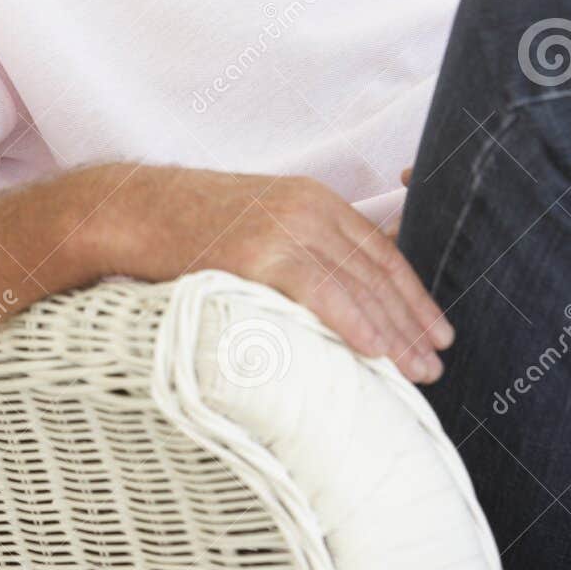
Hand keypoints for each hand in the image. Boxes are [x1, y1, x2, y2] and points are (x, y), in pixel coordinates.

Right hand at [104, 167, 453, 384]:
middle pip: (377, 272)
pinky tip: (377, 352)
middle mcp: (308, 209)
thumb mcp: (259, 221)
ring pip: (358, 287)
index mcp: (313, 199)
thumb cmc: (188, 226)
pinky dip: (354, 323)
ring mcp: (285, 230)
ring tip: (419, 370)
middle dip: (412, 321)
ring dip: (394, 333)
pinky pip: (321, 294)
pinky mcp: (261, 254)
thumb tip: (339, 296)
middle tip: (437, 360)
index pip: (379, 252)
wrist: (133, 210)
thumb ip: (301, 247)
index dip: (413, 294)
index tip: (436, 329)